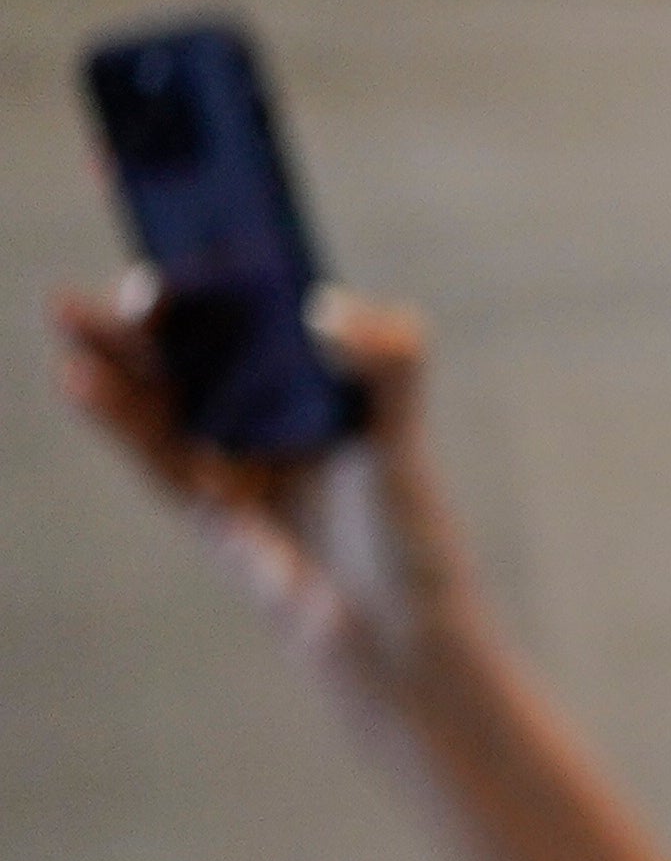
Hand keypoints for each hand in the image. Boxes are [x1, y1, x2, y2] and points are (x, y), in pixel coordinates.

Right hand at [49, 275, 482, 714]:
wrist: (396, 638)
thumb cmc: (411, 540)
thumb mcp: (401, 439)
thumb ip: (390, 363)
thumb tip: (328, 309)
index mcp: (317, 387)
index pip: (256, 310)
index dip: (215, 266)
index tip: (182, 222)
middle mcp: (269, 415)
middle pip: (197, 346)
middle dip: (154, 310)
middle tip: (137, 282)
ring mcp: (230, 458)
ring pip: (159, 393)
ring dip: (113, 354)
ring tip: (68, 312)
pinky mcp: (200, 504)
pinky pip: (149, 450)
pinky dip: (116, 416)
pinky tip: (80, 380)